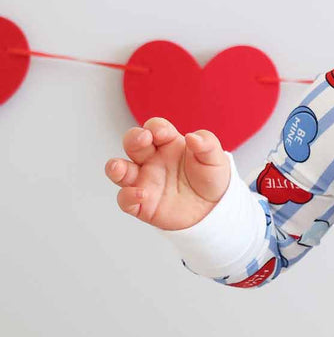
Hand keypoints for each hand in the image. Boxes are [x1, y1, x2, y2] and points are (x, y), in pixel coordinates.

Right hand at [104, 117, 230, 229]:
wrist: (215, 209)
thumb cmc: (211, 178)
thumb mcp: (215, 159)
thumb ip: (207, 144)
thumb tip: (193, 136)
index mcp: (168, 143)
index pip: (154, 128)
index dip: (156, 128)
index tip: (163, 133)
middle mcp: (152, 159)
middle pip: (132, 143)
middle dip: (133, 138)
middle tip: (143, 139)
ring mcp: (144, 181)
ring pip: (119, 171)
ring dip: (115, 168)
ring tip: (119, 168)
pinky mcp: (142, 203)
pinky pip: (126, 199)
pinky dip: (128, 196)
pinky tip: (140, 195)